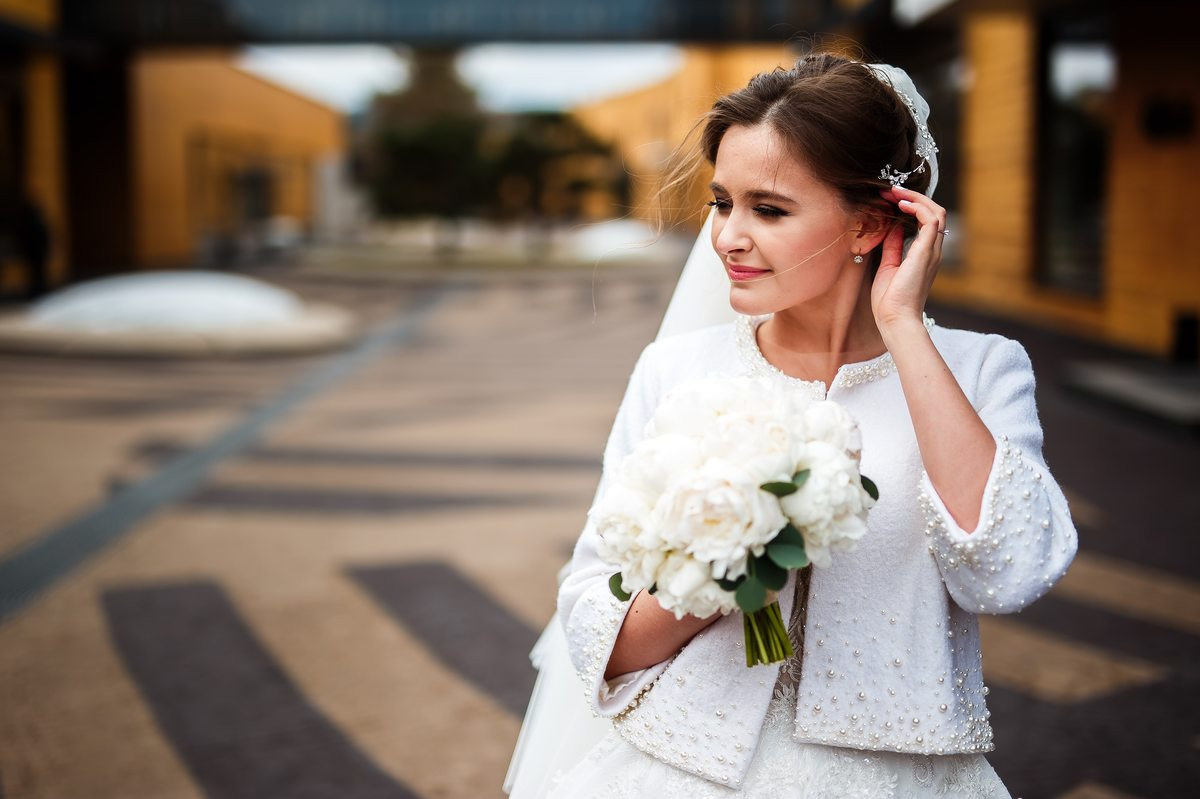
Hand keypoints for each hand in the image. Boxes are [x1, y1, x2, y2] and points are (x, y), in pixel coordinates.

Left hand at [870, 185, 946, 331]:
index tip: (889, 199)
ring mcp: (931, 251)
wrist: (894, 319)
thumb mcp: (888, 266)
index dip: (911, 205)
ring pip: (937, 212)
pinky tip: (901, 205)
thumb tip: (891, 228)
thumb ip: (892, 246)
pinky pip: (931, 221)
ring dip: (916, 198)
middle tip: (891, 190)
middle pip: (935, 212)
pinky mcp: (926, 253)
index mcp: (924, 254)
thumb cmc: (890, 300)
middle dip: (913, 197)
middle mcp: (932, 250)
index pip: (927, 221)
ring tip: (895, 192)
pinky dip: (918, 208)